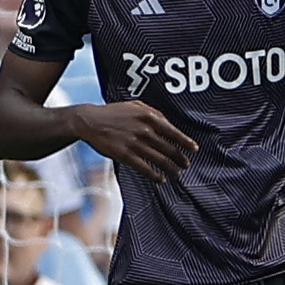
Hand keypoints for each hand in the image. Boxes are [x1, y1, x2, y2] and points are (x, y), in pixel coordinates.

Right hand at [76, 101, 196, 182]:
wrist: (89, 121)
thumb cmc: (114, 113)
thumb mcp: (136, 106)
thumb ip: (154, 113)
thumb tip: (171, 125)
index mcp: (149, 116)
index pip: (173, 132)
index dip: (186, 142)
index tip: (194, 150)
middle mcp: (144, 130)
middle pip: (169, 148)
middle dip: (180, 159)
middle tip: (186, 164)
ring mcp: (134, 143)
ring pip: (159, 160)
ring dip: (171, 169)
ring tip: (177, 173)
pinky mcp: (124, 154)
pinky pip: (144, 168)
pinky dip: (155, 175)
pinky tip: (161, 179)